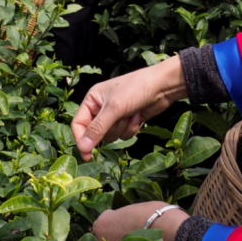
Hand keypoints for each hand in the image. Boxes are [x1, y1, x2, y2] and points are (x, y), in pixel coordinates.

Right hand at [72, 55, 186, 160]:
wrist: (163, 86)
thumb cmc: (136, 88)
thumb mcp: (114, 108)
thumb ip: (97, 128)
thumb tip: (82, 148)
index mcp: (92, 100)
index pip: (78, 124)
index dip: (81, 140)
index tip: (86, 155)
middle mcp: (101, 108)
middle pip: (96, 133)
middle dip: (111, 129)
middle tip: (121, 117)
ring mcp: (115, 116)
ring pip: (112, 136)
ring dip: (123, 128)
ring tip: (131, 113)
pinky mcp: (128, 121)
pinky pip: (124, 135)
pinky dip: (132, 128)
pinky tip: (138, 116)